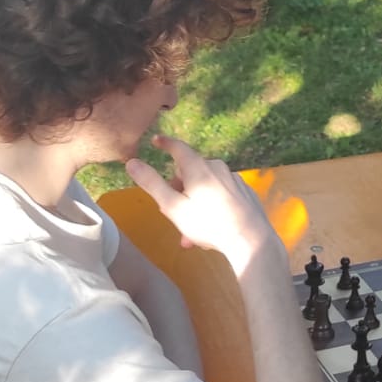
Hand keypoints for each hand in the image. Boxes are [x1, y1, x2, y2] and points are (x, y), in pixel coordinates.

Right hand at [125, 133, 281, 272]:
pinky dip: (213, 207)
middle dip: (179, 191)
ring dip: (195, 205)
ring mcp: (234, 179)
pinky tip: (213, 228)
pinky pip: (222, 196)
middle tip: (173, 214)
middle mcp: (217, 168)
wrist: (250, 240)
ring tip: (192, 234)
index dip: (165, 143)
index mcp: (198, 167)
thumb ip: (152, 183)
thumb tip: (132, 162)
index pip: (178, 147)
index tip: (157, 140)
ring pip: (206, 188)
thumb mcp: (173, 206)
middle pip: (191, 173)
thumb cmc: (208, 224)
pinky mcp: (246, 192)